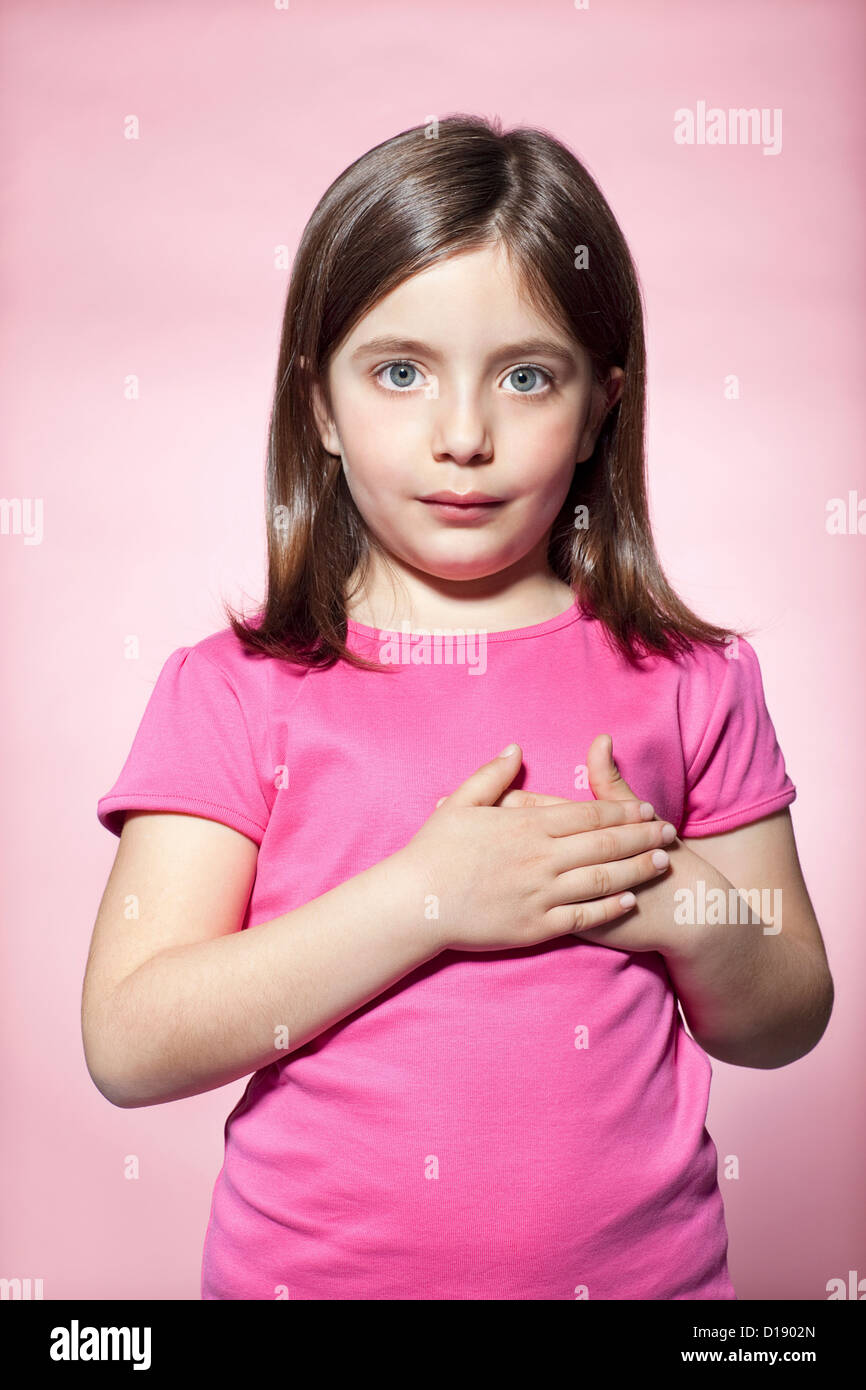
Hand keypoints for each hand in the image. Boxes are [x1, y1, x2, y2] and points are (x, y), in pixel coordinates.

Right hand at [400, 743, 675, 953]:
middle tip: (670, 831)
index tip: (646, 807)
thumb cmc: (433, 851)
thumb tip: (516, 750)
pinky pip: (582, 917)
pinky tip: (629, 899)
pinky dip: (609, 907)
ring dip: (636, 869)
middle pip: (604, 845)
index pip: (586, 815)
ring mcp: (540, 894)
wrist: (415, 903)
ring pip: (601, 880)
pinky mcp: (536, 926)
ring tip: (662, 862)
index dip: (621, 811)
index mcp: (526, 826)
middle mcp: (540, 858)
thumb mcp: (459, 802)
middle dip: (641, 836)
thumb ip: (492, 775)